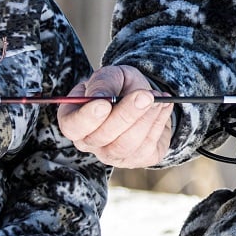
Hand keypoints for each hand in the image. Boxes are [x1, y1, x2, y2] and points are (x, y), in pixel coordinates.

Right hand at [57, 64, 173, 166]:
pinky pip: (146, 147)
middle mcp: (88, 142)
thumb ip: (103, 83)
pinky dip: (158, 123)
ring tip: (158, 97)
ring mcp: (110, 155)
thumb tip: (100, 97)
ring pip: (126, 144)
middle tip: (146, 95)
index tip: (104, 104)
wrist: (144, 97)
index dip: (86, 118)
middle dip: (126, 115)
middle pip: (102, 137)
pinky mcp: (135, 160)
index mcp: (73, 118)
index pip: (72, 126)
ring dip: (146, 119)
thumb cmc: (120, 86)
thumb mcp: (111, 75)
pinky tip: (163, 106)